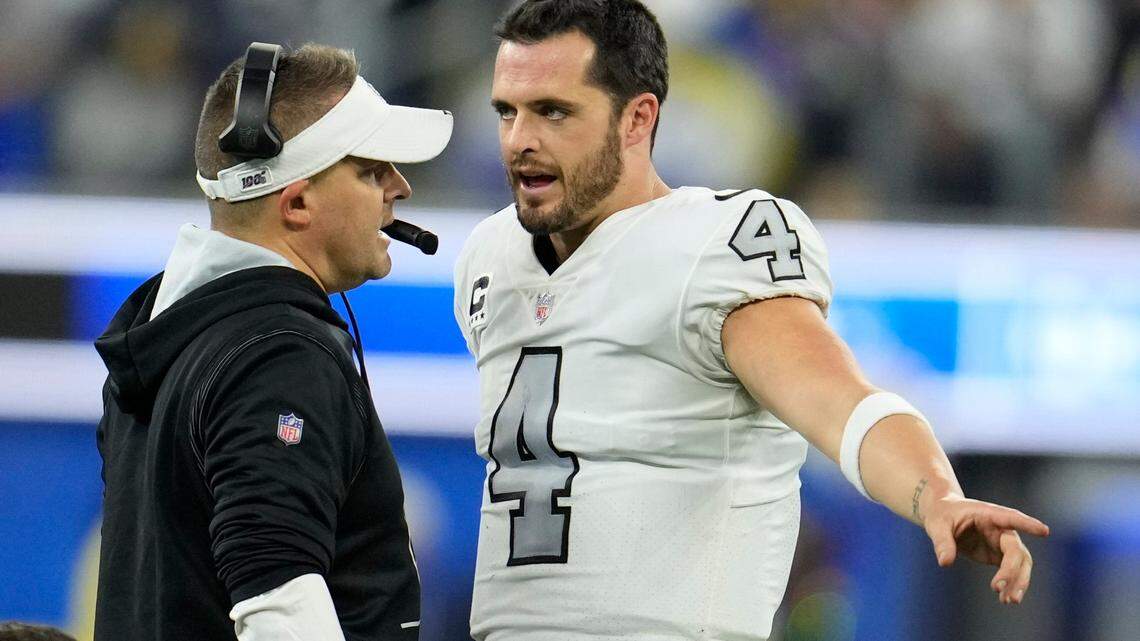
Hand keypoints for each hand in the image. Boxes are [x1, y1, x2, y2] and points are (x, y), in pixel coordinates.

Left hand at [922, 495, 1049, 604]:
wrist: (943, 516)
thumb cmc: (941, 515)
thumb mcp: (936, 524)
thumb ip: (942, 541)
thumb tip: (945, 562)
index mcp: (989, 514)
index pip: (1011, 518)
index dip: (1027, 524)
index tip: (1044, 531)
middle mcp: (1001, 529)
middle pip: (1016, 550)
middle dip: (1012, 570)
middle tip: (997, 588)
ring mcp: (1002, 543)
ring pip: (1021, 564)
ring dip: (1018, 582)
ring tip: (1009, 600)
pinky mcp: (999, 556)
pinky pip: (1012, 572)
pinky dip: (1011, 585)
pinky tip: (1005, 599)